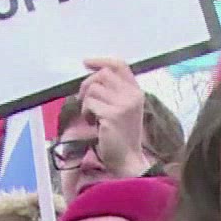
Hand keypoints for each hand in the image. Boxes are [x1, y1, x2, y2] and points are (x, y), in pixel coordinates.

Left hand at [78, 58, 148, 175]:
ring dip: (85, 101)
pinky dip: (85, 112)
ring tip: (91, 115)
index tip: (86, 63)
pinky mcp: (113, 115)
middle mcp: (133, 96)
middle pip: (102, 74)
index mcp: (137, 93)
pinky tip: (91, 122)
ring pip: (93, 88)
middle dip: (87, 84)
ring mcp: (124, 105)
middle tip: (83, 99)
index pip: (120, 65)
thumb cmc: (122, 135)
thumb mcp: (124, 108)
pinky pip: (89, 103)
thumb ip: (115, 91)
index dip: (102, 60)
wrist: (127, 159)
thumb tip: (92, 74)